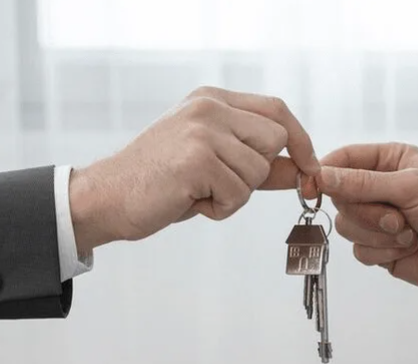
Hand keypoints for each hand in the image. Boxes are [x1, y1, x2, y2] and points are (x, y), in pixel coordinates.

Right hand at [70, 87, 320, 252]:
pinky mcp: (198, 159)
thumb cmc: (159, 184)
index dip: (299, 140)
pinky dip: (220, 209)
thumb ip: (255, 163)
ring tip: (198, 193)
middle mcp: (209, 107)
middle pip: (274, 139)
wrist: (108, 197)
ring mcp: (203, 131)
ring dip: (235, 196)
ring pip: (257, 171)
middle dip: (257, 173)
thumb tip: (301, 170)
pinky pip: (238, 194)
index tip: (310, 168)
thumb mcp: (212, 165)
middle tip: (219, 185)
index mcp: (212, 100)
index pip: (277, 109)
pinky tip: (190, 202)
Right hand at [317, 143, 417, 301]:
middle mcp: (381, 187)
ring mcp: (379, 220)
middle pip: (341, 198)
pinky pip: (359, 252)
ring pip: (347, 227)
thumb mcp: (409, 187)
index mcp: (390, 160)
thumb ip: (362, 182)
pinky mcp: (380, 248)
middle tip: (397, 219)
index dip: (326, 173)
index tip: (314, 188)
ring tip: (408, 235)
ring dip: (377, 236)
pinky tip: (407, 249)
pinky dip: (381, 253)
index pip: (343, 159)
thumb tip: (322, 176)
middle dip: (368, 214)